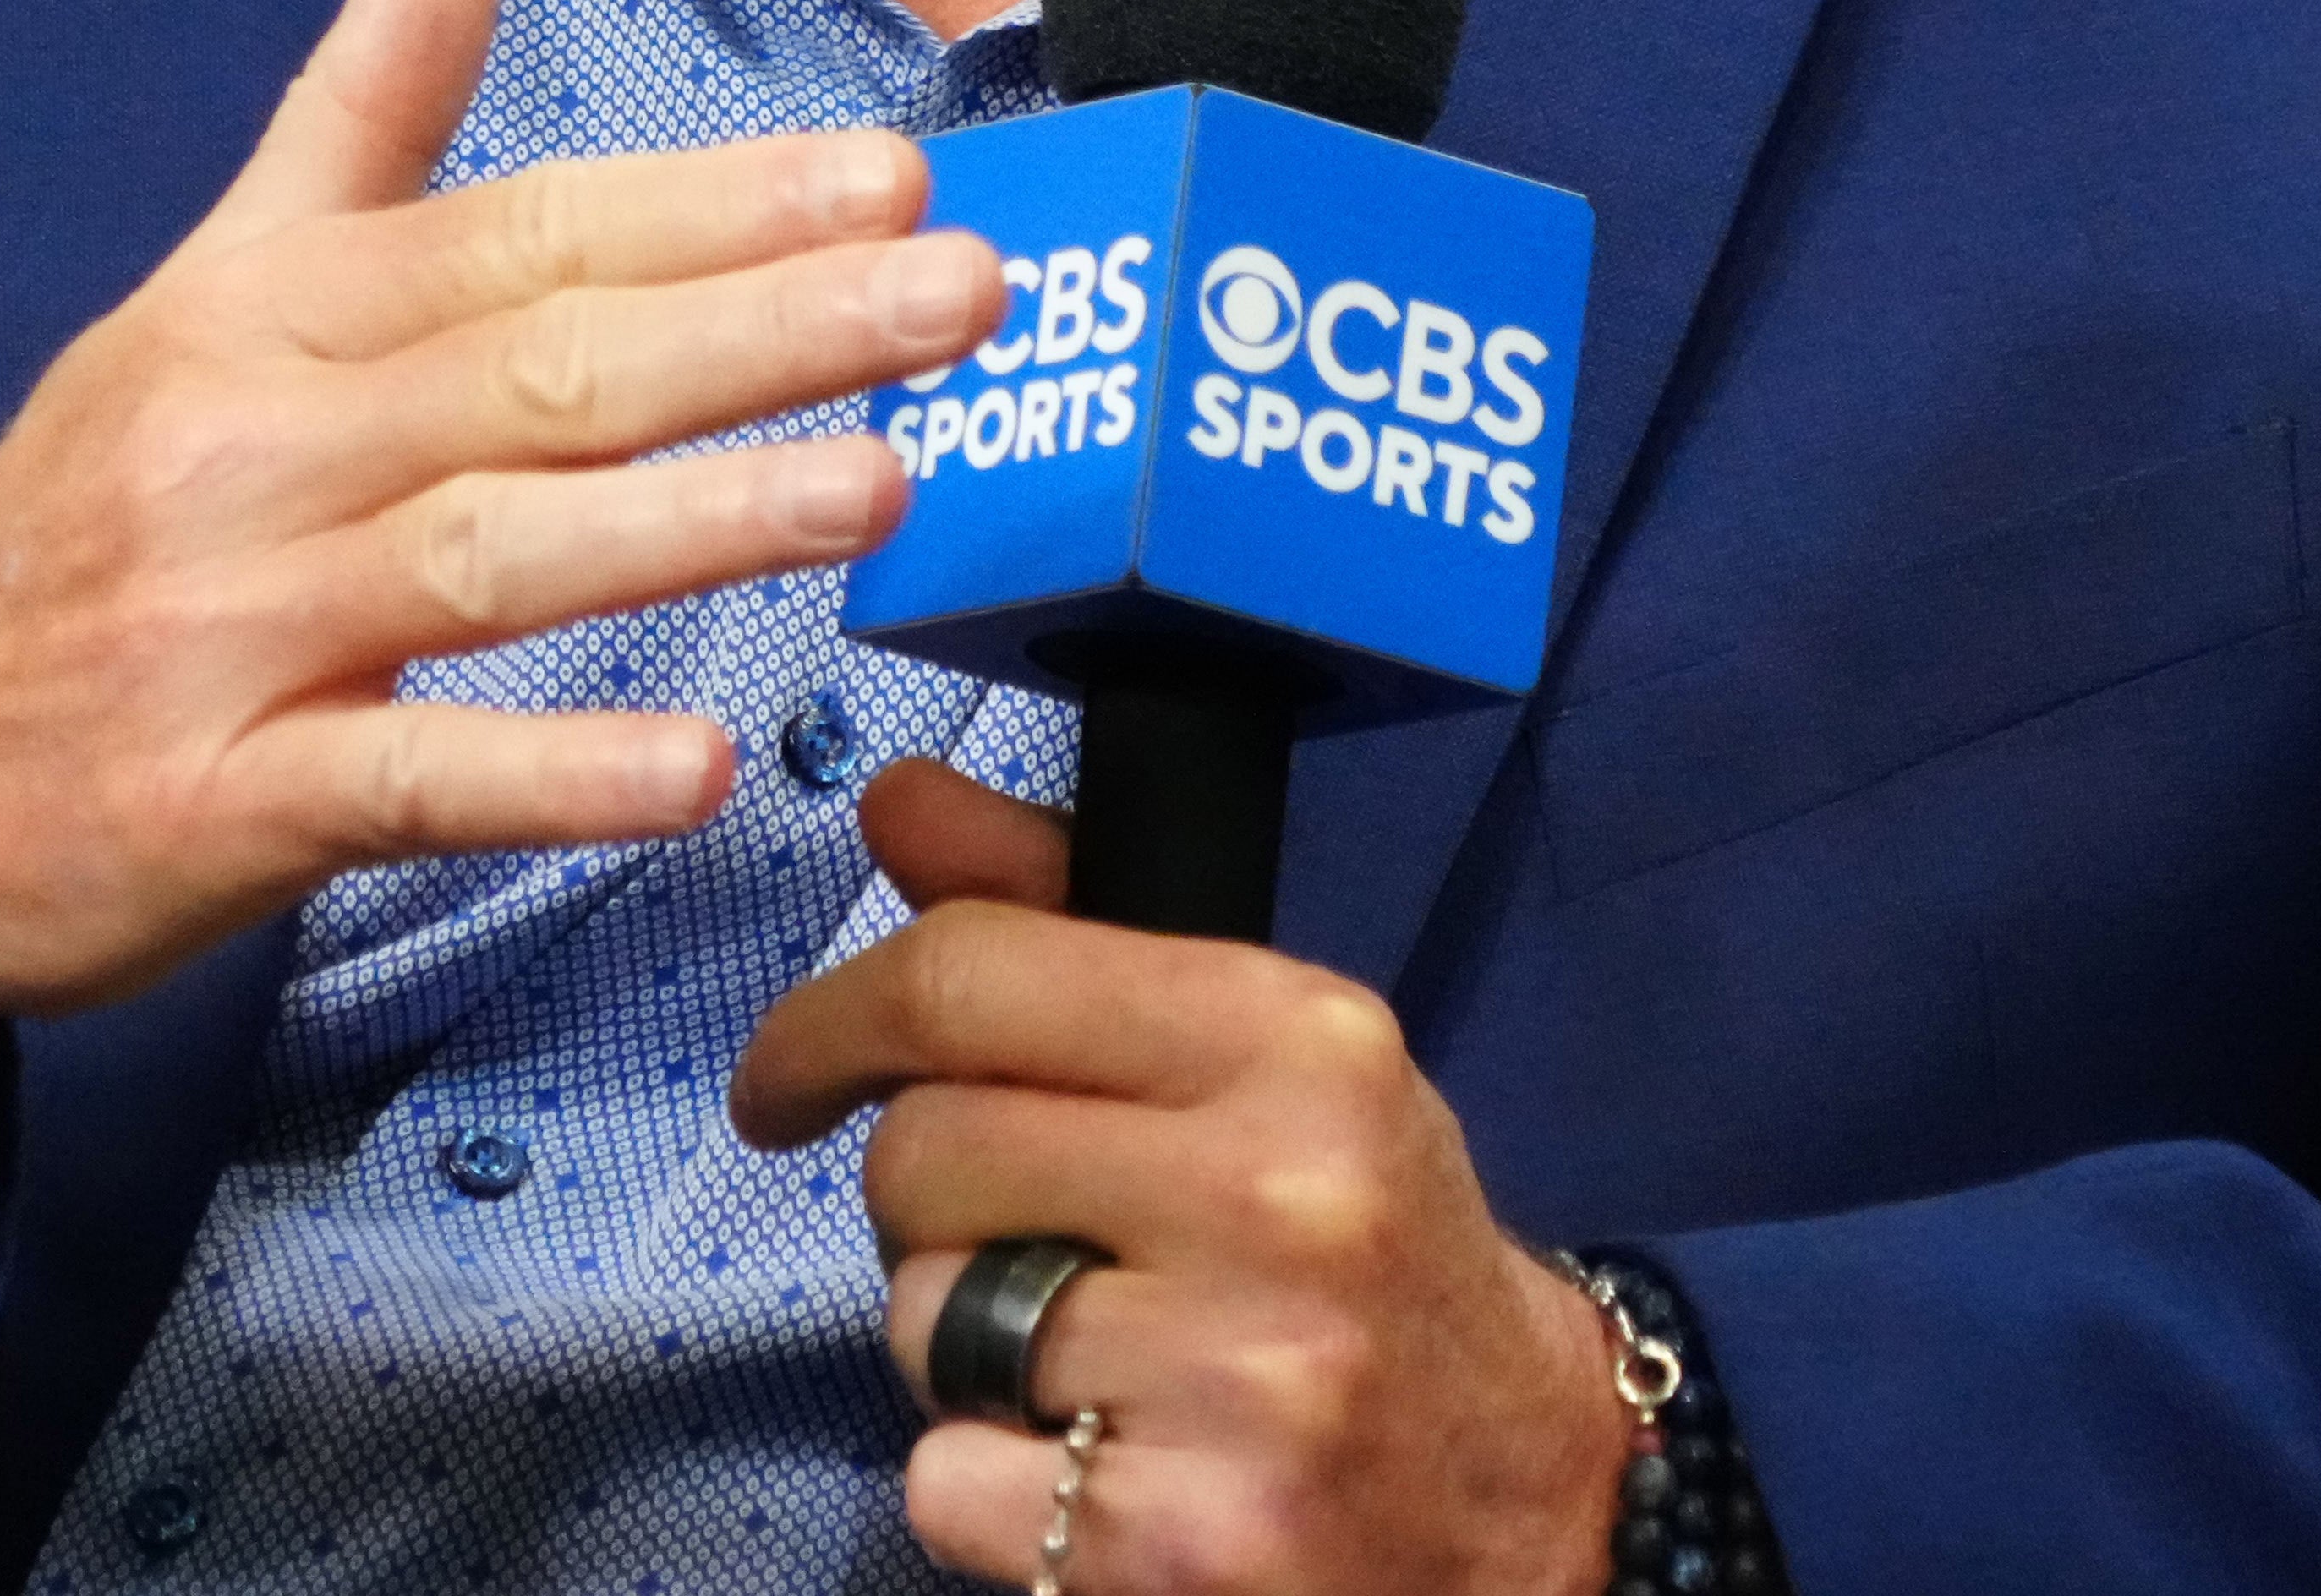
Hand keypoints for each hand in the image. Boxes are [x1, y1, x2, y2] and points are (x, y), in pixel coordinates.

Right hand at [0, 0, 1005, 1200]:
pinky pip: (401, 780)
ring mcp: (229, 630)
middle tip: (958, 292)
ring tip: (880, 487)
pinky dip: (546, 775)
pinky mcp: (212, 803)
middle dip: (762, 327)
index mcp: (266, 314)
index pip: (523, 236)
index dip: (710, 207)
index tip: (891, 178)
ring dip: (691, 521)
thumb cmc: (74, 523)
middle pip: (540, 372)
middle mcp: (253, 448)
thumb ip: (349, 118)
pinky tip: (694, 774)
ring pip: (491, 556)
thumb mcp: (196, 293)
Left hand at [731, 761, 1629, 1593]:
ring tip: (1089, 1354)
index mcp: (1297, 1039)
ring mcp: (1239, 1383)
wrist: (1533, 1488)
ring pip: (919, 1321)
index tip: (786, 1079)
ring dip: (959, 1343)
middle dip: (923, 1203)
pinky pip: (944, 1480)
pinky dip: (987, 1482)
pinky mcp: (1184, 1544)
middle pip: (920, 1156)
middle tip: (1013, 1239)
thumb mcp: (1265, 1054)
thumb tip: (895, 799)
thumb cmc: (1369, 1241)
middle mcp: (1278, 1197)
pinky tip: (1098, 1463)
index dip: (828, 1023)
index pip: (970, 978)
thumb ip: (1066, 921)